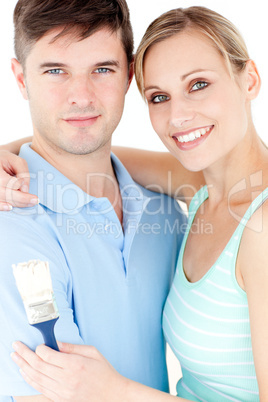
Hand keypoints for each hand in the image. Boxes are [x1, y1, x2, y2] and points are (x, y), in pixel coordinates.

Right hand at [0, 150, 38, 209]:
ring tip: (30, 203)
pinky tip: (10, 208)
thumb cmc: (5, 160)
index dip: (18, 184)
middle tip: (35, 200)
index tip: (24, 183)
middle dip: (22, 199)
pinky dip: (2, 207)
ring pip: (3, 200)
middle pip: (6, 194)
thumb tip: (25, 190)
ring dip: (17, 203)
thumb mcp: (17, 161)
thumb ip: (23, 173)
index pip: (9, 182)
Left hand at [11, 341, 127, 401]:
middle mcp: (67, 379)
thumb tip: (55, 342)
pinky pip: (41, 389)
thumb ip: (72, 347)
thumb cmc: (103, 371)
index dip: (39, 348)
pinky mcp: (61, 399)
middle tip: (16, 346)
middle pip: (39, 366)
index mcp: (75, 365)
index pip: (48, 355)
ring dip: (23, 367)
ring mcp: (63, 392)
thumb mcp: (92, 352)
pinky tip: (25, 372)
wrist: (111, 395)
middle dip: (25, 354)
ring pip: (37, 379)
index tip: (38, 344)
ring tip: (16, 358)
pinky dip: (30, 380)